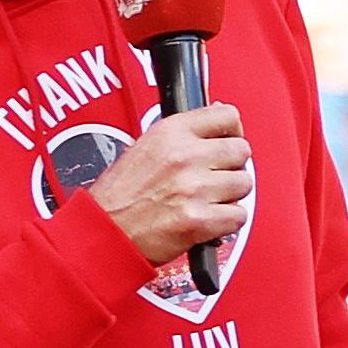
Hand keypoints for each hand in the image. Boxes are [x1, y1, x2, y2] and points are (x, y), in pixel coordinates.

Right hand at [93, 105, 252, 267]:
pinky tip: (210, 219)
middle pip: (241, 151)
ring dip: (231, 195)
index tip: (228, 139)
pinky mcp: (200, 220)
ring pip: (244, 184)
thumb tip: (216, 123)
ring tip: (208, 200)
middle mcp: (185, 156)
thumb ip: (183, 135)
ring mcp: (195, 188)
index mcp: (170, 132)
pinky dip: (228, 221)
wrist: (104, 232)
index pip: (227, 116)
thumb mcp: (145, 147)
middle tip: (216, 177)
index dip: (233, 130)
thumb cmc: (119, 195)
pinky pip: (239, 216)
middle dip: (233, 166)